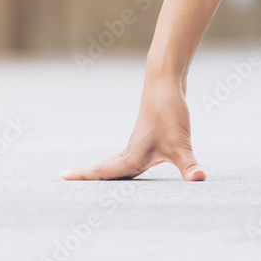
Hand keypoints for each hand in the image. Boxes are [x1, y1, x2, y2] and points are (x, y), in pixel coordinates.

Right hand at [62, 73, 204, 180]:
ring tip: (90, 177)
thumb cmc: (169, 112)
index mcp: (133, 156)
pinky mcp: (148, 134)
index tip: (61, 177)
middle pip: (106, 168)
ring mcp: (139, 141)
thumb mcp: (182, 144)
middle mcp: (132, 149)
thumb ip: (189, 165)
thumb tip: (199, 179)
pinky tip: (130, 166)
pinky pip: (130, 154)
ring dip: (103, 169)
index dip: (86, 177)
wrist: (166, 81)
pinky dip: (121, 162)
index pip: (105, 172)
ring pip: (117, 161)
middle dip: (88, 175)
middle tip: (65, 178)